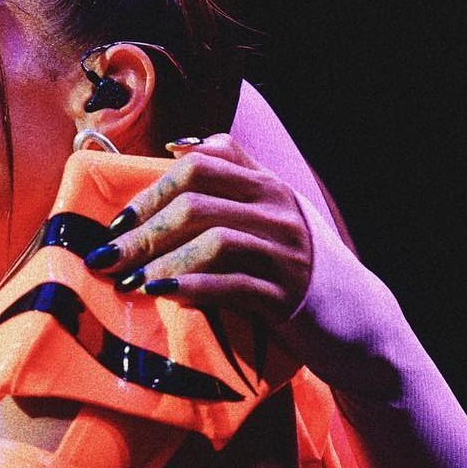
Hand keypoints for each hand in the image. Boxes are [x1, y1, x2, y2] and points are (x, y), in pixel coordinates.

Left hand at [81, 134, 312, 323]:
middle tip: (107, 258)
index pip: (202, 163)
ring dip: (161, 262)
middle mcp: (279, 211)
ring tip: (129, 281)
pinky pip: (232, 285)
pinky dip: (192, 288)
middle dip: (143, 231)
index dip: (153, 188)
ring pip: (213, 242)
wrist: (358, 321)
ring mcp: (286, 252)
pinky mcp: (289, 295)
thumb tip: (178, 146)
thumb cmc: (297, 264)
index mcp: (268, 185)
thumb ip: (234, 173)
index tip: (120, 220)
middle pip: (197, 203)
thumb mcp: (272, 211)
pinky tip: (164, 295)